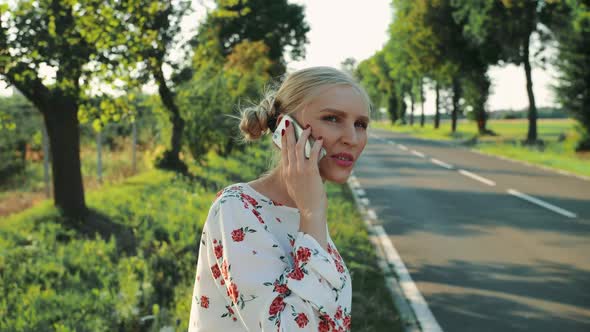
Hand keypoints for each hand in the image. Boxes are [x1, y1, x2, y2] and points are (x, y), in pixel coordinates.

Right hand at [280, 119, 327, 247]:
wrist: (310, 211)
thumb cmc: (305, 200)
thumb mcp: (295, 187)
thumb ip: (296, 176)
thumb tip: (301, 168)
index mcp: (287, 173)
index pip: (283, 152)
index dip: (283, 139)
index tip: (284, 129)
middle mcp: (291, 170)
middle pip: (288, 146)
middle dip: (289, 132)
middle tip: (289, 121)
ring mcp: (299, 171)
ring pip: (299, 148)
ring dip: (303, 136)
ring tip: (308, 127)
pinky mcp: (310, 172)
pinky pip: (313, 155)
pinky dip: (316, 146)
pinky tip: (320, 139)